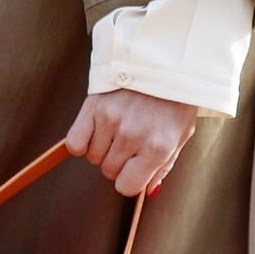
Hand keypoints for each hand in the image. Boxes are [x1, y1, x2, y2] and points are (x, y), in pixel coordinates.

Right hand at [67, 90, 195, 196]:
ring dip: (102, 148)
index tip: (135, 167)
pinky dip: (82, 142)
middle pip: (108, 171)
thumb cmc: (174, 102)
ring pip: (92, 157)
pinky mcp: (93, 106)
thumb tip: (147, 191)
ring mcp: (110, 120)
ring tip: (118, 127)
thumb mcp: (180, 136)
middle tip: (130, 140)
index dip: (129, 179)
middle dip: (118, 161)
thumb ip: (163, 166)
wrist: (163, 62)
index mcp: (157, 147)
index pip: (126, 186)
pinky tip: (96, 130)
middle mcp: (132, 135)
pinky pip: (74, 143)